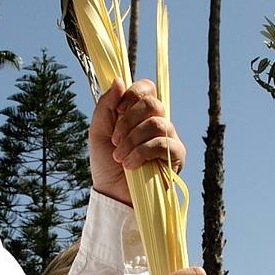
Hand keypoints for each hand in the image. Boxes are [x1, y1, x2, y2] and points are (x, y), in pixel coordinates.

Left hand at [88, 78, 184, 205]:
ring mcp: (169, 138)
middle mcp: (157, 122)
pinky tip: (131, 165)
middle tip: (115, 139)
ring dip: (132, 140)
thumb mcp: (98, 132)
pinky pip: (163, 143)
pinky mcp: (176, 156)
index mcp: (139, 113)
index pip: (147, 88)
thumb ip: (106, 106)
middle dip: (129, 120)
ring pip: (156, 123)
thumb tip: (119, 80)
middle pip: (153, 103)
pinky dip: (142, 152)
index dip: (133, 94)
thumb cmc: (106, 164)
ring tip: (120, 157)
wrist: (113, 194)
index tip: (117, 110)